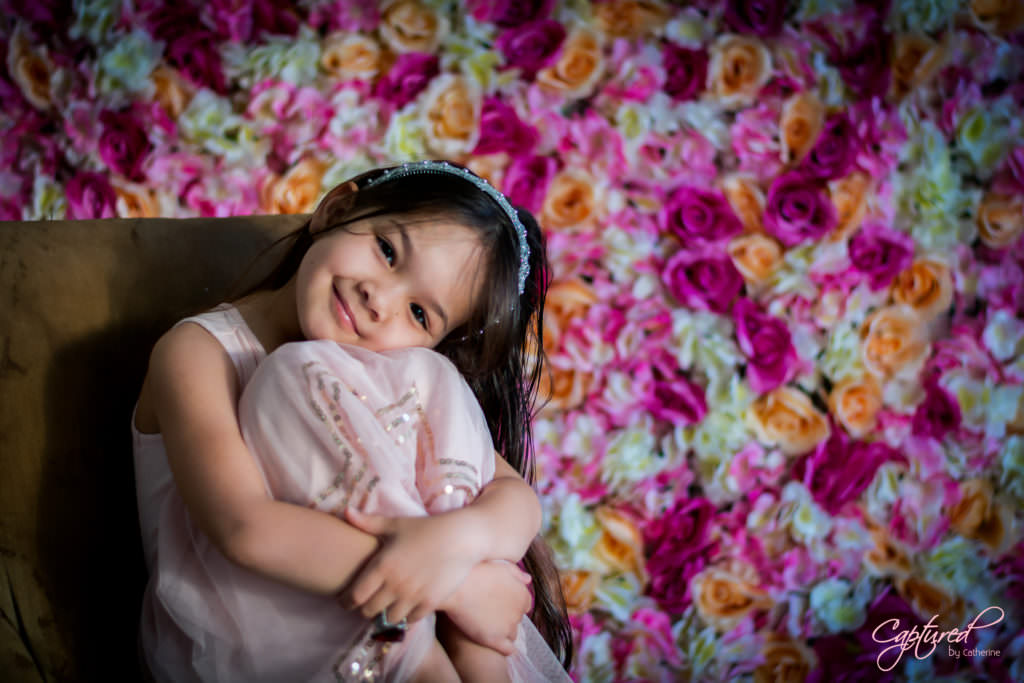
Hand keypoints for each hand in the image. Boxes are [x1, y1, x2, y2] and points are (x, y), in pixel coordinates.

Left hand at [339, 507, 480, 623]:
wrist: (462, 537)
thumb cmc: (427, 528)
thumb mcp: (397, 524)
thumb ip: (369, 522)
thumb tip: (347, 511)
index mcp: (382, 565)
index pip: (355, 596)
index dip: (347, 602)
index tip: (346, 602)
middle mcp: (395, 584)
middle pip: (369, 611)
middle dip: (366, 609)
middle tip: (368, 604)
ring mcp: (413, 595)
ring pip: (389, 619)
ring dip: (387, 615)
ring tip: (388, 607)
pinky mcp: (430, 602)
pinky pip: (411, 620)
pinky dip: (407, 616)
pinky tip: (408, 607)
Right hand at [441, 560, 531, 655]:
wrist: (455, 586)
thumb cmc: (476, 572)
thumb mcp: (501, 566)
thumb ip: (517, 573)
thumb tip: (528, 580)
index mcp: (522, 595)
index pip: (524, 605)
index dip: (512, 604)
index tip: (499, 602)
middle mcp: (519, 612)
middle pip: (517, 619)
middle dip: (507, 617)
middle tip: (489, 611)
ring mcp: (507, 627)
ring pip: (512, 634)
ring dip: (503, 631)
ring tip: (487, 625)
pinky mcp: (494, 640)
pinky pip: (507, 650)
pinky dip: (505, 648)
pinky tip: (496, 644)